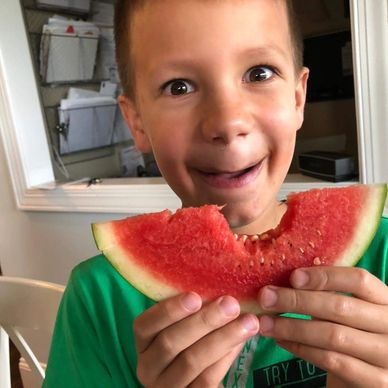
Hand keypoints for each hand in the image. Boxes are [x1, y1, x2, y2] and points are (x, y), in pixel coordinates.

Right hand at [133, 292, 258, 386]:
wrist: (192, 382)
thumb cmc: (189, 343)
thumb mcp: (182, 326)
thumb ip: (191, 310)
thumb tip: (220, 285)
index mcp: (143, 342)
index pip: (144, 325)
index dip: (168, 310)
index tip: (195, 296)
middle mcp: (148, 367)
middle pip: (171, 342)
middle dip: (204, 321)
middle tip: (231, 304)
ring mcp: (166, 387)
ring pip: (191, 361)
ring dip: (223, 338)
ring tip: (248, 322)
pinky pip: (207, 379)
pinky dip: (226, 358)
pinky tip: (241, 341)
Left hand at [257, 266, 387, 386]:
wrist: (369, 377)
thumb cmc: (354, 335)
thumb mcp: (349, 311)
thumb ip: (328, 294)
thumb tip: (289, 277)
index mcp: (387, 300)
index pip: (359, 280)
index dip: (324, 276)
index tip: (293, 277)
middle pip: (340, 307)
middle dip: (297, 301)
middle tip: (266, 297)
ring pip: (332, 335)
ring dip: (292, 327)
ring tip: (266, 322)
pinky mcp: (378, 382)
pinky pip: (331, 361)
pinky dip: (301, 349)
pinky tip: (281, 340)